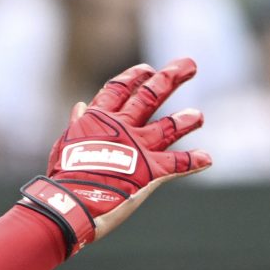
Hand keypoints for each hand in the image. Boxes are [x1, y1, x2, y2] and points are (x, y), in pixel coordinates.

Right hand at [16, 57, 211, 251]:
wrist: (69, 205)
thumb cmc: (61, 180)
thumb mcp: (64, 146)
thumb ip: (77, 125)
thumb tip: (80, 106)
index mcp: (97, 120)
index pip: (119, 89)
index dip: (134, 76)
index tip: (147, 68)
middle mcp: (122, 128)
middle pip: (150, 94)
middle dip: (170, 77)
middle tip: (189, 64)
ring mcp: (138, 148)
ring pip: (168, 126)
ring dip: (185, 120)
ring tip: (199, 116)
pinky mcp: (151, 171)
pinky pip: (178, 163)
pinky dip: (193, 160)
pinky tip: (207, 159)